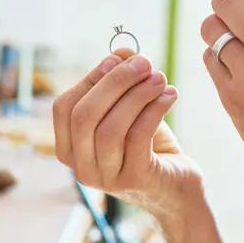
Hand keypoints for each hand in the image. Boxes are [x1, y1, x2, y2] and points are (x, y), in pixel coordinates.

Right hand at [52, 47, 202, 214]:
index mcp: (70, 150)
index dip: (91, 78)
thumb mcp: (130, 114)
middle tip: (144, 64)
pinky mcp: (135, 181)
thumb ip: (120, 85)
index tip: (121, 58)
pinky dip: (154, 110)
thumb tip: (124, 52)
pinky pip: (138, 137)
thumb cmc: (149, 149)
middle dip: (115, 82)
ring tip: (160, 79)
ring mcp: (106, 179)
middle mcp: (81, 168)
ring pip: (110, 128)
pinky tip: (170, 95)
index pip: (65, 107)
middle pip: (85, 116)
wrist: (178, 191)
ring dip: (138, 95)